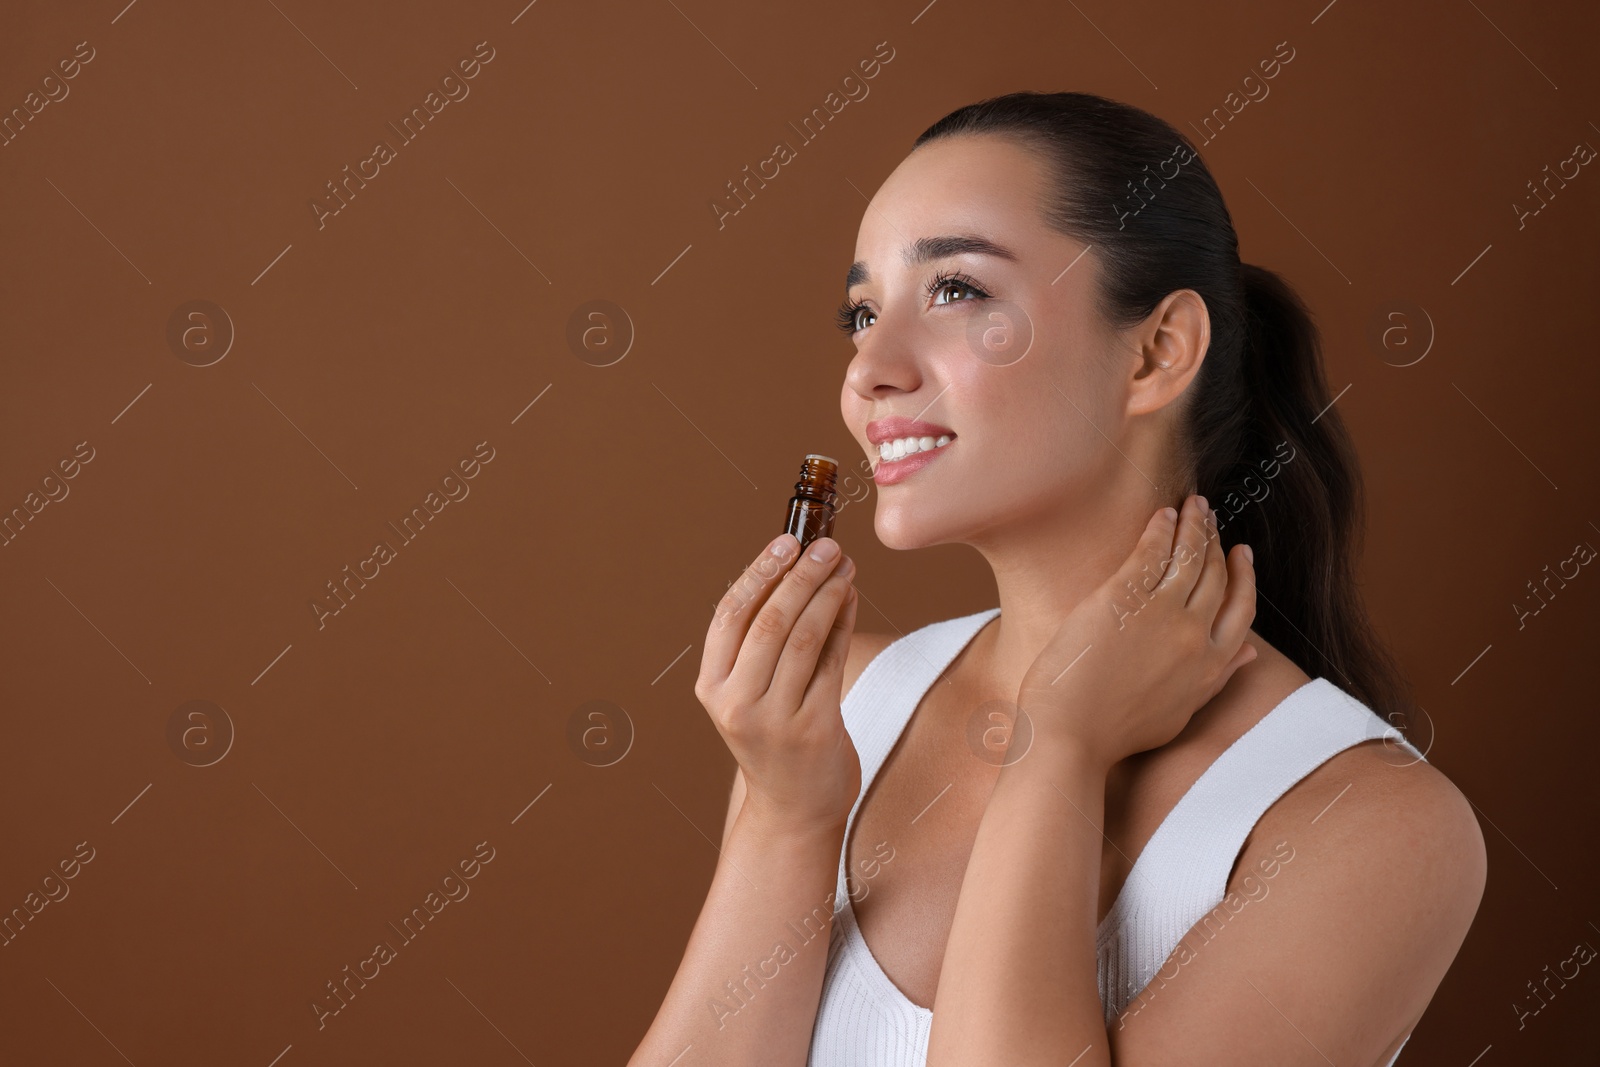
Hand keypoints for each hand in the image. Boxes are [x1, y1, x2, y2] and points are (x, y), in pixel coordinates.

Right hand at [696, 534, 861, 834]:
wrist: (793, 810)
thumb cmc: (775, 739)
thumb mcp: (752, 693)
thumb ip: (764, 642)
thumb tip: (799, 569)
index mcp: (711, 688)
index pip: (730, 616)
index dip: (758, 572)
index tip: (786, 541)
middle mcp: (735, 703)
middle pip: (769, 622)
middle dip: (800, 576)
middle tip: (826, 545)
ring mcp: (774, 719)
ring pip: (802, 638)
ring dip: (827, 594)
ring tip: (844, 566)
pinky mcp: (814, 729)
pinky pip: (831, 663)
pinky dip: (843, 624)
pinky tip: (851, 598)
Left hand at [1014, 495, 1256, 771]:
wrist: (1070, 736)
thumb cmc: (1114, 732)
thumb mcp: (1179, 713)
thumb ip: (1216, 679)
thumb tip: (1249, 654)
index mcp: (1210, 666)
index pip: (1241, 610)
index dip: (1243, 577)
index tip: (1240, 555)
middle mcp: (1195, 636)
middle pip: (1217, 576)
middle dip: (1216, 541)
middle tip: (1210, 517)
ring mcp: (1163, 614)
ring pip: (1190, 556)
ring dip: (1195, 525)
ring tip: (1193, 505)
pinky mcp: (1124, 598)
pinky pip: (1152, 552)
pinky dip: (1162, 529)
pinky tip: (1162, 515)